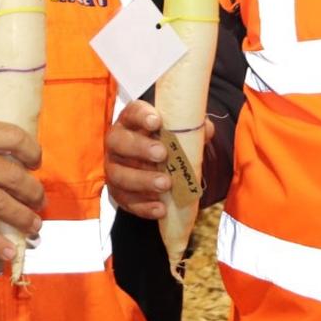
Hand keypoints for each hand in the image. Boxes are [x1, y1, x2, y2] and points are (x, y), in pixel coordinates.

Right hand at [105, 99, 213, 219]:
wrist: (150, 164)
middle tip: (162, 154)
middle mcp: (117, 142)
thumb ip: (190, 128)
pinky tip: (161, 208)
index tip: (157, 121)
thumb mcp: (175, 130)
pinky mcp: (117, 192)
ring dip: (143, 180)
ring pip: (119, 175)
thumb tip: (207, 130)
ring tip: (165, 184)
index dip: (142, 116)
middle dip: (140, 148)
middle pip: (119, 142)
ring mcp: (114, 168)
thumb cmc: (163, 141)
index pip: (132, 112)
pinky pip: (126, 201)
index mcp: (131, 120)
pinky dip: (144, 206)